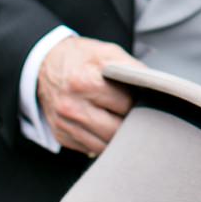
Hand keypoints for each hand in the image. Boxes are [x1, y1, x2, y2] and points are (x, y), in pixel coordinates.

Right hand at [37, 36, 146, 156]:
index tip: (142, 98)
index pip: (125, 105)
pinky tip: (106, 128)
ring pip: (104, 146)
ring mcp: (64, 124)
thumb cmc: (80, 57)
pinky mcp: (60, 135)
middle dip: (130, 123)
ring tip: (124, 122)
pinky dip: (101, 141)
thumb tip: (155, 84)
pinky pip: (89, 149)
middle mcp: (72, 107)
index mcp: (85, 83)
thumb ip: (131, 68)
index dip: (138, 102)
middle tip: (137, 114)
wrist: (44, 63)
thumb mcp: (106, 52)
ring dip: (118, 137)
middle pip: (115, 130)